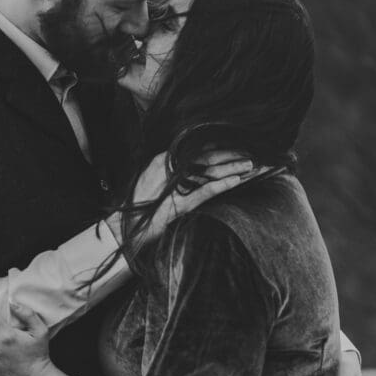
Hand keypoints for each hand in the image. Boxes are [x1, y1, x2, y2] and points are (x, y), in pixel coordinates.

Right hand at [107, 150, 257, 245]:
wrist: (124, 228)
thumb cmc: (140, 209)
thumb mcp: (157, 187)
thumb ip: (173, 176)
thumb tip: (193, 170)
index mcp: (165, 162)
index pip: (198, 151)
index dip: (219, 149)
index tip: (236, 147)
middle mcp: (170, 168)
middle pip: (207, 158)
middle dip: (231, 155)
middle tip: (251, 154)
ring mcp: (174, 184)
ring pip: (209, 171)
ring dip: (232, 167)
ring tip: (250, 165)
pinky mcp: (179, 201)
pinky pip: (204, 190)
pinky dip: (221, 185)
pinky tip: (236, 181)